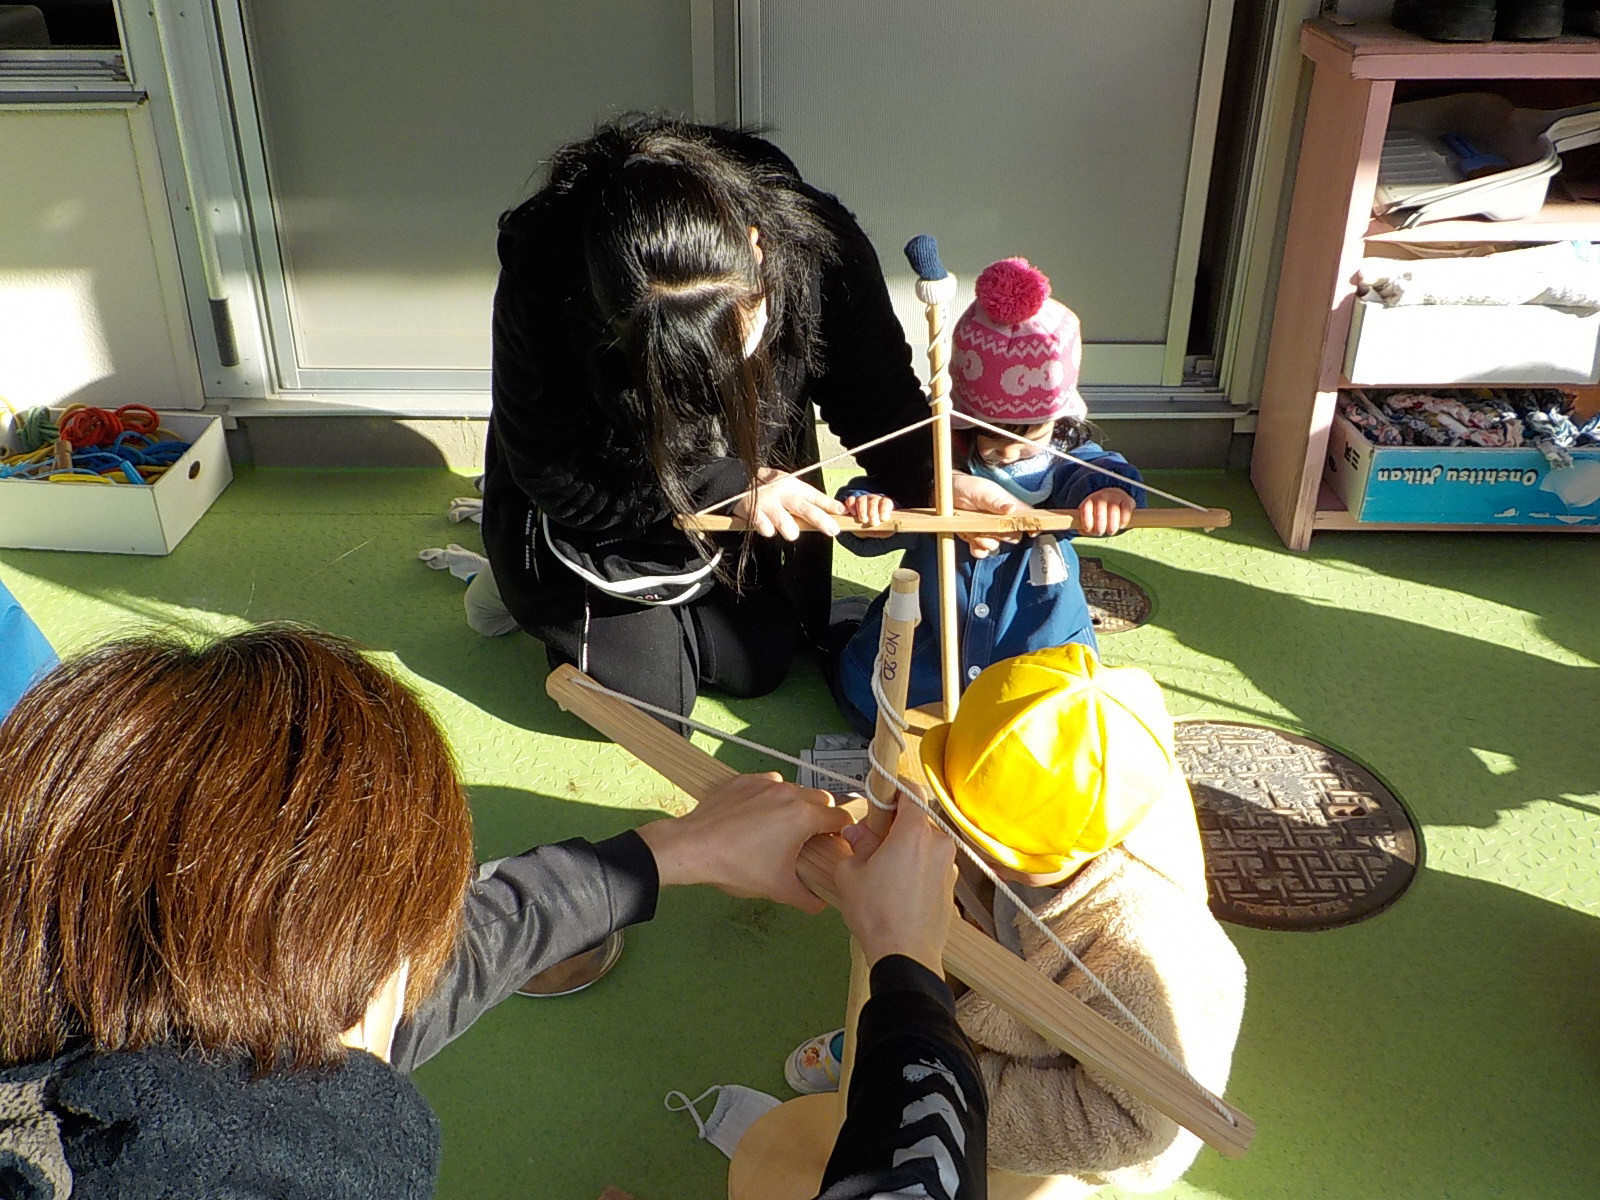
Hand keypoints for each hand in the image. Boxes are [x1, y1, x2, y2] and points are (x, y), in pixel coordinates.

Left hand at [635, 772, 848, 913]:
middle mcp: (788, 793)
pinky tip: (757, 816)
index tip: (835, 845)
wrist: (692, 848)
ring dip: (795, 805)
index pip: (841, 818)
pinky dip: (770, 797)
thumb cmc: (735, 866)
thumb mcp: (778, 889)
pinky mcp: (744, 780)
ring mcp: (765, 783)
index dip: (842, 833)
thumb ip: (808, 898)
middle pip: (821, 799)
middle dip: (821, 818)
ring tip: (781, 828)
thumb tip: (821, 903)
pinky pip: (769, 784)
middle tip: (809, 839)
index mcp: (803, 816)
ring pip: (795, 789)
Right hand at [733, 468, 847, 539]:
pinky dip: (768, 531)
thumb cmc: (768, 487)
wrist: (736, 481)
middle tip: (833, 530)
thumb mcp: (789, 486)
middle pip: (805, 509)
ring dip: (791, 531)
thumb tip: (836, 510)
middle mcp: (782, 494)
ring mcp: (768, 504)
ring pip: (787, 526)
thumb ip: (809, 499)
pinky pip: (767, 530)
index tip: (843, 512)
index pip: (815, 496)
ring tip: (789, 530)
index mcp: (793, 486)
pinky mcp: (754, 514)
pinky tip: (765, 524)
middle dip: (821, 520)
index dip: (829, 505)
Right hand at [832, 801, 955, 972]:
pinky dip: (917, 870)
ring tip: (884, 873)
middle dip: (895, 828)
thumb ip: (857, 845)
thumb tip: (858, 834)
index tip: (881, 797)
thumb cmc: (877, 913)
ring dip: (907, 850)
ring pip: (925, 845)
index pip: (911, 792)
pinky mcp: (951, 888)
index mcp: (914, 832)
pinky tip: (898, 891)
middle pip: (917, 821)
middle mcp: (938, 844)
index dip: (894, 790)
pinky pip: (932, 867)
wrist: (905, 954)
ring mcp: (949, 867)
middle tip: (872, 843)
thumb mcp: (851, 873)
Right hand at [843, 492, 896, 538]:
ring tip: (863, 520)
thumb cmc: (878, 526)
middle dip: (873, 513)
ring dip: (862, 511)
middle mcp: (873, 499)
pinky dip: (850, 506)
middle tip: (874, 523)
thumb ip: (887, 528)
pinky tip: (852, 514)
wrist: (866, 525)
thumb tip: (889, 528)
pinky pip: (850, 500)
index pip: (886, 503)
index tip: (884, 519)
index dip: (885, 510)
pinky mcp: (852, 502)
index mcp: (884, 504)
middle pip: (873, 502)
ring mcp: (862, 499)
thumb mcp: (885, 528)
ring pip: (861, 500)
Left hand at [950, 473, 1025, 559]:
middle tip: (989, 527)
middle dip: (1002, 536)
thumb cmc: (967, 486)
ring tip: (975, 531)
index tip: (1030, 533)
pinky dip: (977, 549)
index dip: (1032, 527)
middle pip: (1013, 537)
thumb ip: (997, 502)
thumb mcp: (982, 492)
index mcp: (1009, 507)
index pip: (1028, 518)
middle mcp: (1001, 521)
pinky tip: (970, 539)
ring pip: (996, 545)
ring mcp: (988, 531)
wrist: (946, 493)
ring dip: (986, 542)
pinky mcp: (975, 538)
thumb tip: (1012, 509)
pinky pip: (982, 551)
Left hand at [1077, 487, 1135, 535]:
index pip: (1086, 509)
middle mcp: (1102, 496)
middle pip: (1100, 512)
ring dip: (1112, 525)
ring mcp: (1115, 497)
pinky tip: (1121, 526)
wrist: (1115, 497)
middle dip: (1099, 526)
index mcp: (1090, 500)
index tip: (1089, 530)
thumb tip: (1083, 531)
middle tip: (1100, 533)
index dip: (1086, 521)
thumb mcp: (1090, 516)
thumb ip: (1084, 524)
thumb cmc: (1100, 512)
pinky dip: (1123, 520)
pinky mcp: (1127, 500)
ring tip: (1110, 532)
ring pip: (1113, 511)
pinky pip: (1126, 510)